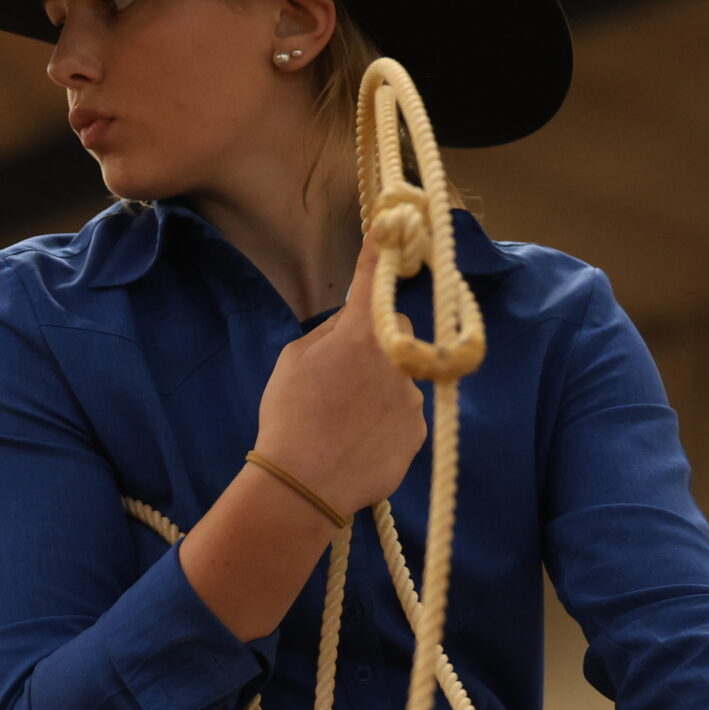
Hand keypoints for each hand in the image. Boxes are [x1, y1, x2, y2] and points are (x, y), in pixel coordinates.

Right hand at [253, 232, 423, 514]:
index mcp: (363, 333)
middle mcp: (398, 358)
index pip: (376, 277)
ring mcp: (413, 397)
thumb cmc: (289, 416)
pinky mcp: (419, 432)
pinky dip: (387, 422)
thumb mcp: (295, 360)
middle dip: (378, 344)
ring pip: (402, 376)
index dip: (384, 250)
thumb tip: (354, 321)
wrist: (302, 485)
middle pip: (397, 332)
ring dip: (382, 387)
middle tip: (342, 376)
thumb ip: (331, 332)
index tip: (397, 224)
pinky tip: (359, 441)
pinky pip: (405, 413)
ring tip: (346, 420)